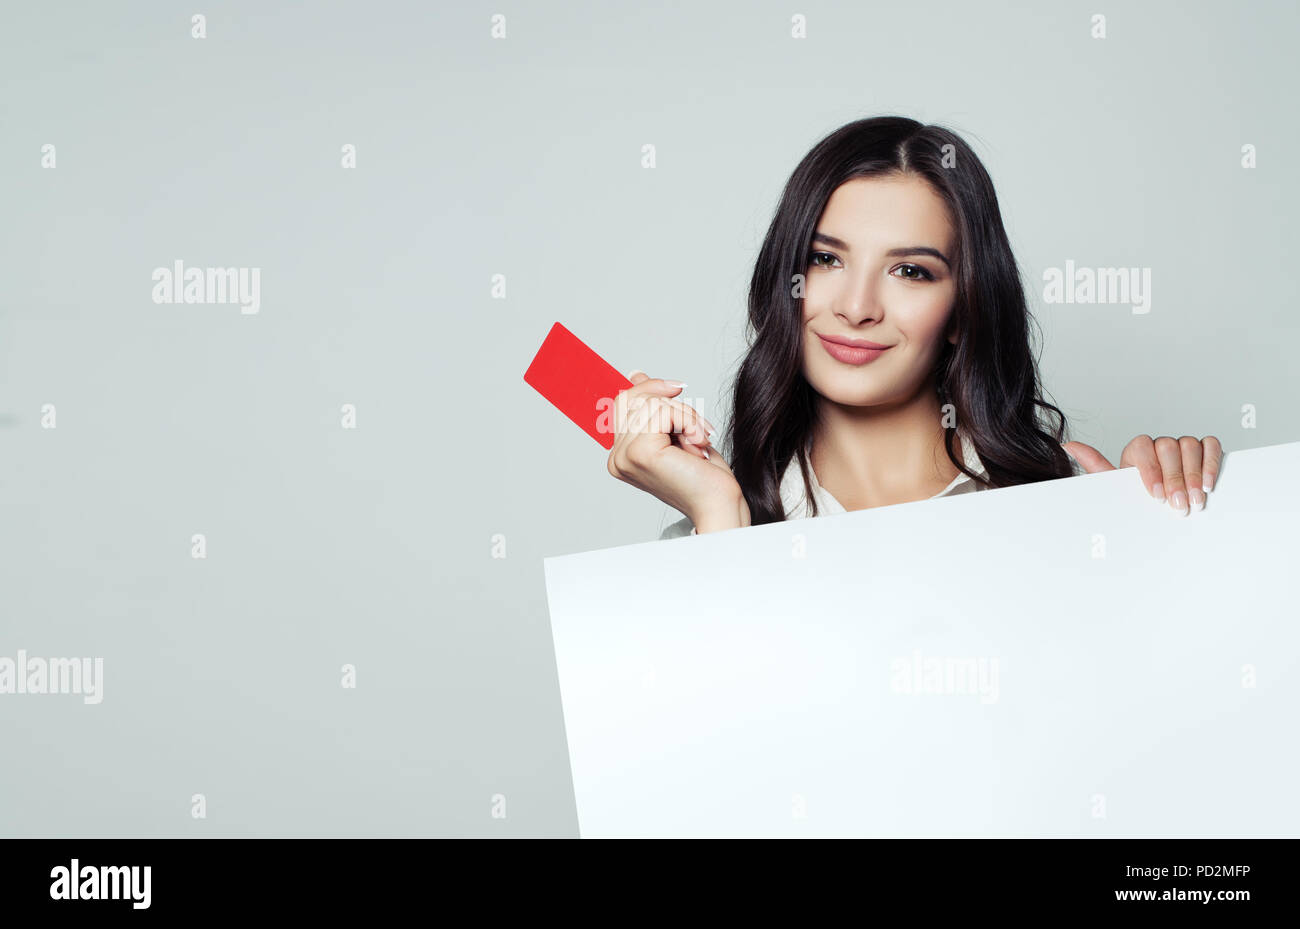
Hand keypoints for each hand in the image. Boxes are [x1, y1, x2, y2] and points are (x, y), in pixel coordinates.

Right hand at [606, 370, 745, 528]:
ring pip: (653, 404)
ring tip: (698, 442)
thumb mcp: (676, 432)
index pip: (623, 403)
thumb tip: (636, 375)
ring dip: (686, 417)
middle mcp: (617, 458)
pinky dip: (689, 422)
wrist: (719, 504)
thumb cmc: (704, 477)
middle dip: (675, 406)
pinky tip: (697, 445)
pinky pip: (664, 412)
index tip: (677, 387)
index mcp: (621, 455)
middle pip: (637, 398)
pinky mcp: (640, 453)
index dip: (651, 388)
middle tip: (697, 431)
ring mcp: (625, 457)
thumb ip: (653, 408)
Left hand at [1062, 434, 1222, 515]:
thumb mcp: (1117, 485)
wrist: (1161, 507)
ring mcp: (1183, 445)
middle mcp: (1160, 444)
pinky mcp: (1204, 449)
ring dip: (1194, 475)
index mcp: (1137, 450)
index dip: (1151, 471)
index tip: (1155, 496)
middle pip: (1170, 447)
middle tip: (1178, 505)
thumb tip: (1067, 445)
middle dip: (1175, 479)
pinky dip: (1211, 463)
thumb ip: (1096, 465)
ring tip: (1196, 500)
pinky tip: (1209, 484)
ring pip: (1190, 445)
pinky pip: (1211, 445)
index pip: (1144, 447)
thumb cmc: (1137, 496)